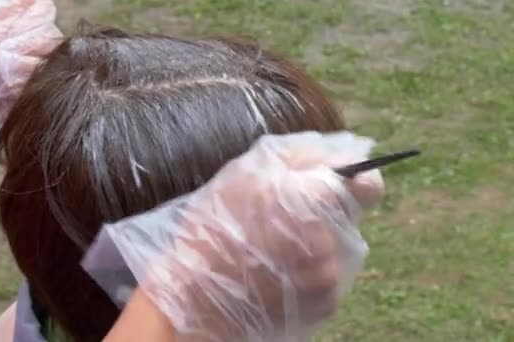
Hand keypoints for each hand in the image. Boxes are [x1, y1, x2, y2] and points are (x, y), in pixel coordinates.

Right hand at [84, 131, 383, 340]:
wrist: (196, 293)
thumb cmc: (218, 225)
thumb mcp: (249, 170)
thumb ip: (302, 153)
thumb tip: (347, 150)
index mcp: (319, 200)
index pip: (369, 185)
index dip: (356, 180)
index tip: (335, 184)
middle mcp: (335, 240)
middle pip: (349, 217)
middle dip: (324, 213)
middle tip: (282, 220)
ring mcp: (331, 277)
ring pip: (338, 249)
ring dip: (316, 244)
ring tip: (272, 250)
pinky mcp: (324, 305)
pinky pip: (327, 279)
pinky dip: (308, 274)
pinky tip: (276, 272)